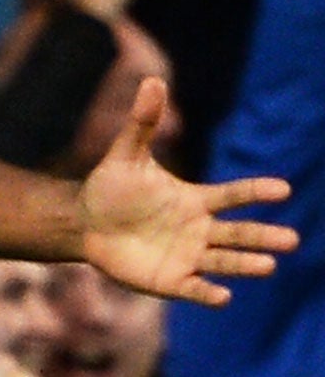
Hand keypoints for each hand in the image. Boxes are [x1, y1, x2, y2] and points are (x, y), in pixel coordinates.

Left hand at [77, 78, 296, 306]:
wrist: (84, 223)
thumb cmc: (110, 188)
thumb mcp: (126, 155)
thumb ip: (142, 123)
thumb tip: (153, 80)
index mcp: (195, 200)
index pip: (233, 195)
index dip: (256, 192)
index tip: (283, 189)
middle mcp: (199, 229)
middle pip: (239, 233)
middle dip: (263, 236)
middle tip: (291, 240)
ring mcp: (187, 256)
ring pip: (224, 261)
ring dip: (246, 264)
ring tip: (268, 265)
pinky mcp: (170, 280)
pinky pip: (194, 288)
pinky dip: (208, 293)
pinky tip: (223, 297)